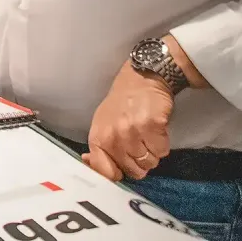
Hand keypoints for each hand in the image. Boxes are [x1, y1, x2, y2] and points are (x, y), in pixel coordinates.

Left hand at [83, 61, 173, 180]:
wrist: (141, 80)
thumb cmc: (121, 104)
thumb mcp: (102, 124)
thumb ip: (99, 147)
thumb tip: (90, 163)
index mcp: (98, 138)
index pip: (105, 172)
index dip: (118, 173)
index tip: (124, 166)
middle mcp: (113, 136)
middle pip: (134, 171)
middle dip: (139, 162)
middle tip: (138, 142)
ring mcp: (133, 131)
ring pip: (150, 163)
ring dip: (152, 153)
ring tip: (146, 135)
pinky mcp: (153, 126)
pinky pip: (162, 151)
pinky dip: (162, 144)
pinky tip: (156, 130)